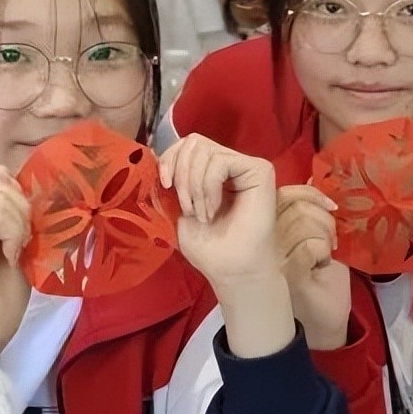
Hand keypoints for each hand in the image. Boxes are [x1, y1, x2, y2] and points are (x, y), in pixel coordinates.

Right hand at [0, 165, 32, 361]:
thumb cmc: (4, 292)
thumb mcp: (16, 242)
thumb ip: (14, 213)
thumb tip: (33, 187)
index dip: (8, 184)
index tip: (20, 218)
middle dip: (22, 206)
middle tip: (23, 241)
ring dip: (19, 223)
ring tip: (17, 250)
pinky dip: (12, 234)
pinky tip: (11, 257)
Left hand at [159, 134, 279, 288]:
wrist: (232, 272)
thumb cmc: (209, 248)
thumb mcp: (178, 209)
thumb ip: (171, 182)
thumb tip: (152, 155)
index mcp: (210, 172)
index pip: (186, 145)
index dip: (169, 159)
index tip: (164, 185)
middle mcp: (230, 163)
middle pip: (193, 142)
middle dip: (181, 174)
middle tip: (187, 208)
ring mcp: (246, 165)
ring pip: (204, 150)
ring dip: (194, 186)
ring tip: (202, 214)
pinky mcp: (260, 170)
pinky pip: (220, 161)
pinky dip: (208, 187)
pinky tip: (213, 210)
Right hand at [276, 185, 350, 349]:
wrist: (322, 322)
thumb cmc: (319, 280)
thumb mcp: (315, 236)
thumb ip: (309, 208)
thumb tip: (313, 175)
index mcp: (268, 228)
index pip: (284, 194)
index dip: (310, 193)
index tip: (330, 207)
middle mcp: (265, 241)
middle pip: (295, 206)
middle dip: (323, 217)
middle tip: (331, 238)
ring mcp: (273, 257)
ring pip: (302, 224)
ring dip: (326, 234)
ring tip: (328, 251)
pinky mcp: (286, 273)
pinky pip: (310, 245)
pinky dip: (324, 251)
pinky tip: (323, 263)